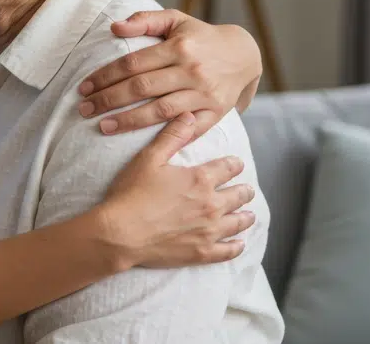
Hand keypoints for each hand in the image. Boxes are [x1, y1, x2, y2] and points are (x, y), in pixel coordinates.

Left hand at [78, 10, 261, 136]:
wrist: (244, 54)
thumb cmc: (201, 37)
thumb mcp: (176, 20)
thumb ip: (145, 21)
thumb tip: (114, 27)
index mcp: (179, 47)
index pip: (133, 63)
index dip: (105, 76)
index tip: (84, 87)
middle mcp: (191, 70)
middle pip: (141, 88)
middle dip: (108, 99)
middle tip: (84, 109)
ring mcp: (204, 94)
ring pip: (160, 110)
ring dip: (128, 121)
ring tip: (102, 126)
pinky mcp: (215, 113)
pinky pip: (187, 129)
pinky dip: (165, 137)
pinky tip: (141, 144)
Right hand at [95, 113, 255, 269]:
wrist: (121, 233)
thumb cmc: (132, 193)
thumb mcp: (149, 158)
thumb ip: (172, 136)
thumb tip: (189, 116)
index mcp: (200, 179)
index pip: (228, 168)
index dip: (234, 164)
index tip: (237, 164)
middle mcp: (211, 205)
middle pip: (238, 195)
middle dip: (244, 190)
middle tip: (247, 190)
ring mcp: (208, 231)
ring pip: (237, 223)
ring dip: (245, 217)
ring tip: (248, 215)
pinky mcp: (201, 253)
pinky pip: (228, 251)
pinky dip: (236, 247)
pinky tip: (239, 244)